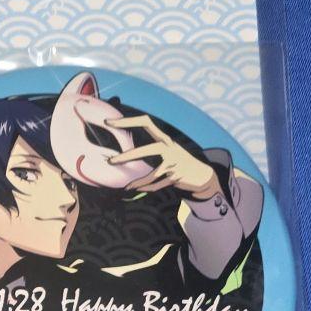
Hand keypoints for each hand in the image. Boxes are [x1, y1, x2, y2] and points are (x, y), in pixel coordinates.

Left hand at [105, 114, 220, 199]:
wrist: (202, 175)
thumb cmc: (177, 161)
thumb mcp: (167, 150)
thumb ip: (150, 148)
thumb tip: (126, 151)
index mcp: (164, 138)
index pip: (145, 122)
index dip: (127, 121)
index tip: (109, 122)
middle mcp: (170, 147)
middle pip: (147, 150)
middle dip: (128, 156)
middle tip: (111, 161)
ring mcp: (175, 162)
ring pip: (152, 174)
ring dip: (138, 182)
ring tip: (127, 187)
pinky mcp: (176, 177)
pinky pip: (157, 184)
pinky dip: (146, 188)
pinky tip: (136, 189)